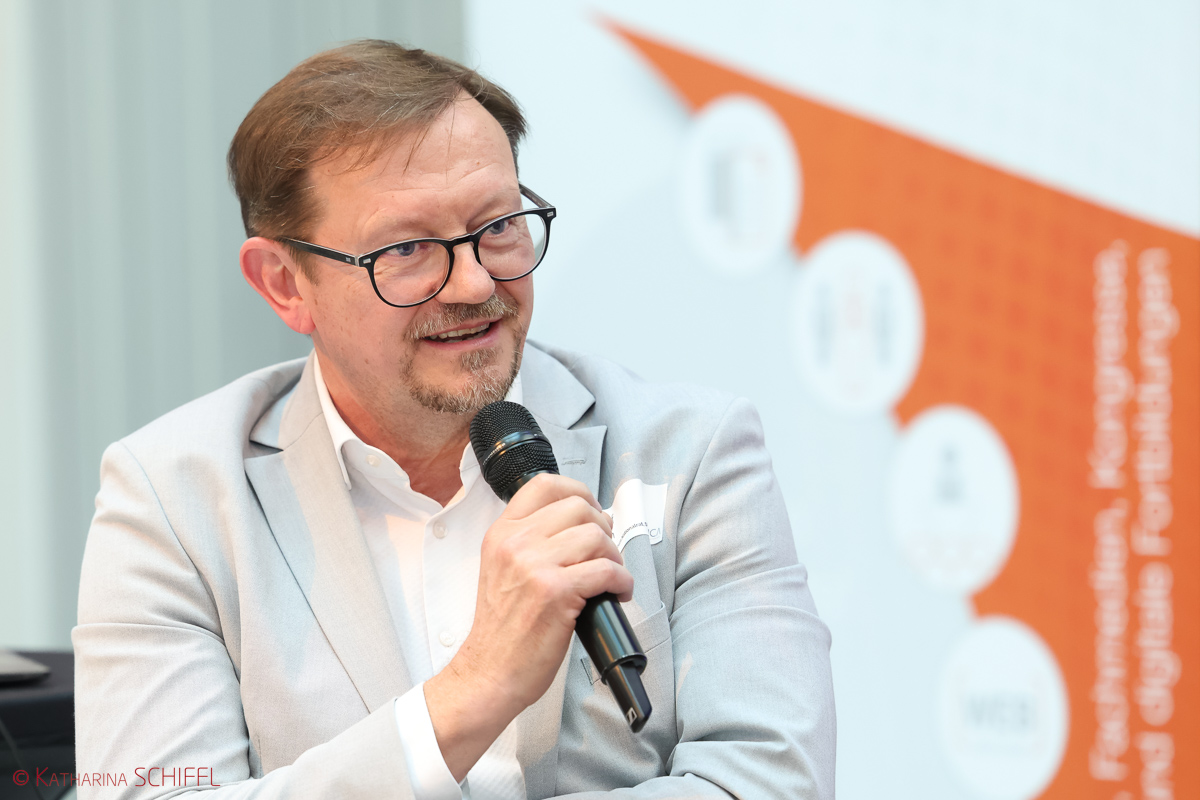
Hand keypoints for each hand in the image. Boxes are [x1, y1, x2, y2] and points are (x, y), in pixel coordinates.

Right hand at [424, 473, 632, 780]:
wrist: (489, 672)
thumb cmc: (502, 629)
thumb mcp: (502, 569)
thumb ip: (530, 541)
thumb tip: (581, 525)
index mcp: (502, 533)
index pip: (544, 485)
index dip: (579, 492)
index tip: (592, 512)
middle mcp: (515, 543)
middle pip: (579, 507)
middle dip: (603, 528)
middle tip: (605, 553)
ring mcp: (534, 566)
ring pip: (596, 536)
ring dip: (614, 556)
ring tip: (611, 576)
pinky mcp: (555, 592)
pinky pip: (606, 570)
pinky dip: (622, 581)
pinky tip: (618, 593)